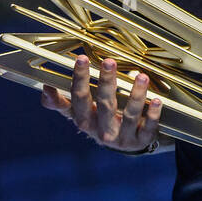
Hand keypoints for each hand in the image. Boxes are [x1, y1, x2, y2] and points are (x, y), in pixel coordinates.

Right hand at [40, 54, 162, 152]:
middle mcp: (102, 131)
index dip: (79, 79)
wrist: (122, 143)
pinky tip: (157, 100)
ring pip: (130, 116)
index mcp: (84, 120)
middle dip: (107, 82)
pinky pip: (148, 128)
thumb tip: (44, 89)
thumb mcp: (78, 114)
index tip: (81, 58)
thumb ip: (61, 103)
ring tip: (142, 76)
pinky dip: (153, 115)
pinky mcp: (141, 141)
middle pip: (104, 105)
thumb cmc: (98, 120)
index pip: (79, 98)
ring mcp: (122, 137)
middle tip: (109, 61)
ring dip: (136, 96)